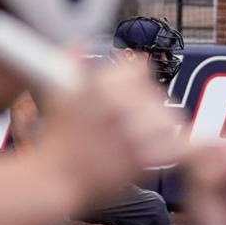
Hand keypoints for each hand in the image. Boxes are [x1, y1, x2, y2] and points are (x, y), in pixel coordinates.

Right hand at [34, 56, 184, 210]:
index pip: (140, 68)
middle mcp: (116, 103)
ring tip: (146, 137)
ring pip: (167, 117)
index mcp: (98, 84)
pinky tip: (160, 152)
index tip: (131, 94)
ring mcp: (129, 130)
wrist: (53, 180)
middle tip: (135, 121)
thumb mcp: (57, 93)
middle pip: (156, 93)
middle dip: (148, 105)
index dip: (136, 80)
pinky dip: (171, 149)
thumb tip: (81, 44)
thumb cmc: (55, 141)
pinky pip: (171, 145)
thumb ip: (71, 62)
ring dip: (159, 126)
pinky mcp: (140, 157)